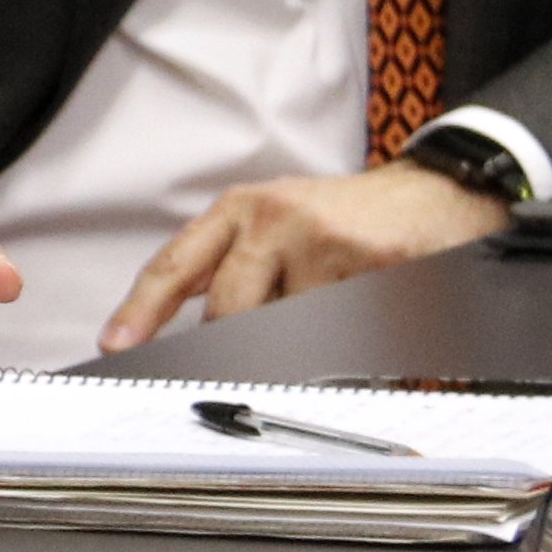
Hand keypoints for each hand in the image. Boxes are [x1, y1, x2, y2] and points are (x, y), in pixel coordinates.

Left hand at [98, 161, 508, 351]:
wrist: (436, 192)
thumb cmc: (344, 218)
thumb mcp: (273, 224)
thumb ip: (226, 268)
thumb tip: (177, 330)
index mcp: (239, 211)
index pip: (175, 265)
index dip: (141, 311)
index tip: (115, 346)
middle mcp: (273, 219)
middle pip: (230, 313)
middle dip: (241, 346)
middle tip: (258, 358)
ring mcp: (323, 240)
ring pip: (289, 329)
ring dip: (309, 340)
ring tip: (336, 310)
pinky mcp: (373, 263)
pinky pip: (344, 332)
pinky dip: (353, 340)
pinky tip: (371, 310)